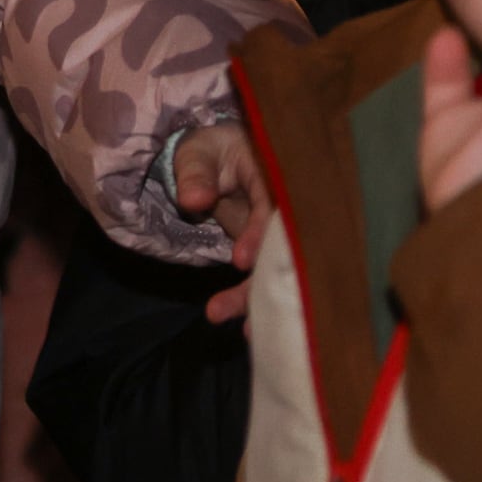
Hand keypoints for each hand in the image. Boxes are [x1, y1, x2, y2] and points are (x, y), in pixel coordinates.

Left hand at [172, 121, 272, 323]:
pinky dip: (254, 300)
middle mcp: (287, 206)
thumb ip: (194, 174)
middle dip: (265, 280)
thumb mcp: (196, 154)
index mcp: (275, 172)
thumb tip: (194, 200)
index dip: (259, 233)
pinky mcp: (271, 254)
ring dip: (257, 298)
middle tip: (241, 311)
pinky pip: (266, 277)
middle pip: (285, 246)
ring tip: (238, 326)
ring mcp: (282, 233)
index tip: (241, 260)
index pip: (273, 204)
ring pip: (276, 268)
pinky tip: (244, 328)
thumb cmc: (209, 153)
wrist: (214, 164)